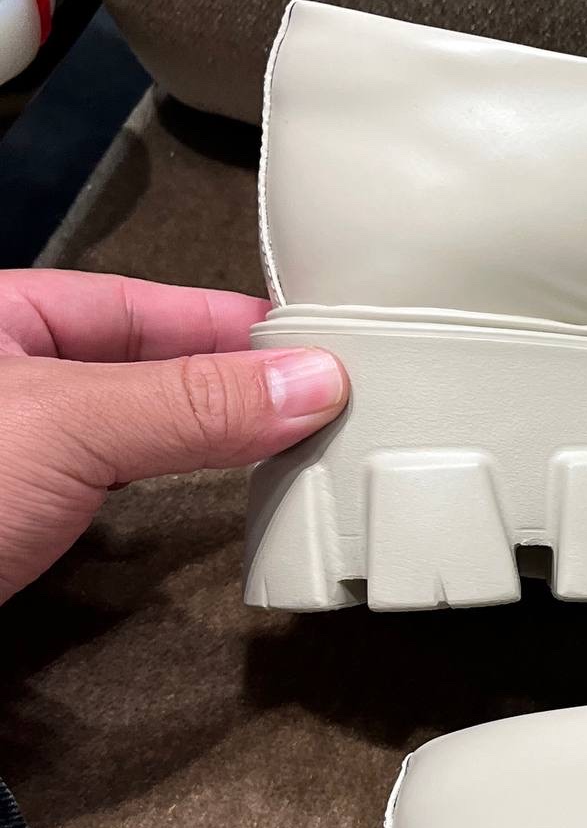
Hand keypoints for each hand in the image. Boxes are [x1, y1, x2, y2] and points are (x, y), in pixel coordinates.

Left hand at [0, 270, 346, 600]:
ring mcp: (13, 457)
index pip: (134, 303)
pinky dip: (168, 491)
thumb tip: (308, 382)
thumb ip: (189, 403)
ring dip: (204, 439)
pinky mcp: (18, 525)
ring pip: (131, 430)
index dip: (224, 320)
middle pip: (142, 367)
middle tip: (313, 399)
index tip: (306, 342)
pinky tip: (205, 492)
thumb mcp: (70, 426)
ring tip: (282, 442)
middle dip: (227, 382)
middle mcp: (10, 381)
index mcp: (1, 317)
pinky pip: (112, 491)